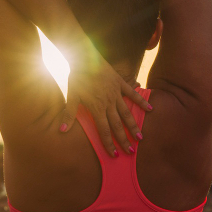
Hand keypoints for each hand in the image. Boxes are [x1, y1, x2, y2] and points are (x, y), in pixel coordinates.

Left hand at [59, 40, 150, 156]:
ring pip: (127, 113)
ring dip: (133, 126)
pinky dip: (141, 102)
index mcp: (96, 108)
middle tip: (131, 152)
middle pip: (117, 125)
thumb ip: (69, 114)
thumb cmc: (77, 76)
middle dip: (124, 140)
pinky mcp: (121, 83)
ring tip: (140, 138)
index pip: (104, 130)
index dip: (109, 143)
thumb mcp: (71, 96)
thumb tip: (61, 131)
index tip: (115, 154)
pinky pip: (133, 94)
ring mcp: (116, 93)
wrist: (85, 56)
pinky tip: (150, 109)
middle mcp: (109, 103)